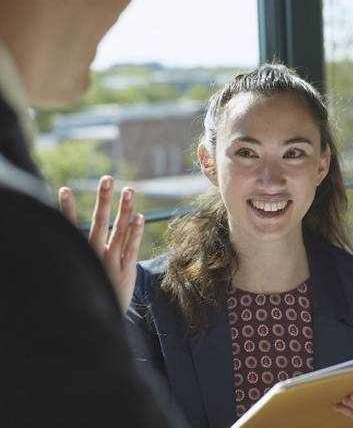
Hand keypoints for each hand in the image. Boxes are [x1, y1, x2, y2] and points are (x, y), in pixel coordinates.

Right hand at [58, 175, 143, 312]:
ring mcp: (111, 262)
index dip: (67, 208)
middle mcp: (93, 255)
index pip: (71, 226)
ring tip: (129, 189)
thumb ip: (77, 252)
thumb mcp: (79, 273)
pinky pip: (131, 248)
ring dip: (124, 209)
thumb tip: (71, 233)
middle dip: (103, 200)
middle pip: (98, 222)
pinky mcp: (126, 271)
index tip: (65, 189)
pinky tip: (139, 217)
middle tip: (107, 178)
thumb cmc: (89, 292)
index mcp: (79, 254)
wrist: (97, 322)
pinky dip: (135, 232)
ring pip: (118, 231)